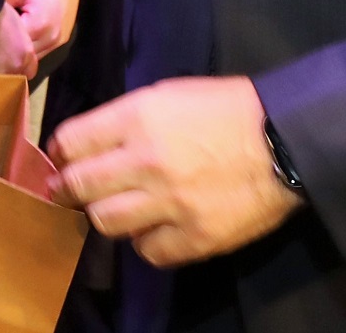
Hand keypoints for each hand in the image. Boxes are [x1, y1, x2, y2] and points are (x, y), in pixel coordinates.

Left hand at [4, 0, 81, 59]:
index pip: (13, 46)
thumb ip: (4, 8)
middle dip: (10, 51)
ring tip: (9, 44)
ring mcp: (57, 43)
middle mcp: (50, 39)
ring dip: (22, 54)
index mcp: (38, 26)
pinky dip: (31, 50)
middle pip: (23, 57)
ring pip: (33, 59)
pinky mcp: (61, 42)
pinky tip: (22, 42)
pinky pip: (42, 53)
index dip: (0, 43)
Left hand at [48, 77, 299, 267]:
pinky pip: (148, 251)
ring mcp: (170, 203)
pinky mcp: (194, 236)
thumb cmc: (225, 108)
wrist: (285, 139)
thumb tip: (89, 144)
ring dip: (106, 215)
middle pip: (78, 186)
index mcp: (138, 117)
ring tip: (119, 207)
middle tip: (74, 190)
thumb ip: (125, 119)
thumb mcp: (168, 94)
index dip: (60, 151)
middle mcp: (146, 160)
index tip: (63, 159)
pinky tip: (157, 227)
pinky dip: (147, 241)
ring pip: (106, 222)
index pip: (71, 141)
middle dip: (70, 188)